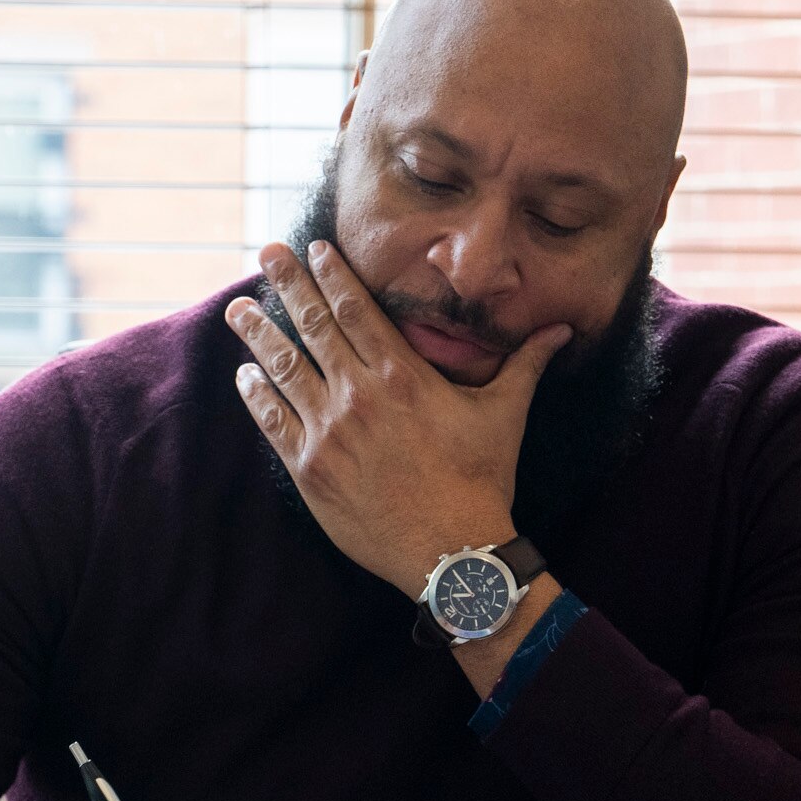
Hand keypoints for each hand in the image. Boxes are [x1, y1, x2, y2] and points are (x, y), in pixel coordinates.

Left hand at [225, 240, 567, 598]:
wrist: (450, 551)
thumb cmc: (481, 481)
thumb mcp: (506, 415)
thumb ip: (526, 365)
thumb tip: (562, 329)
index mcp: (402, 375)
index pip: (357, 310)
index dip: (331, 276)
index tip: (313, 249)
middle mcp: (358, 395)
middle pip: (314, 326)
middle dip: (288, 285)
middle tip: (267, 253)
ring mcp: (328, 432)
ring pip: (283, 369)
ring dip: (258, 334)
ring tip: (238, 308)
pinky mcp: (309, 469)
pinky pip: (272, 421)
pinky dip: (255, 394)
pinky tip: (245, 374)